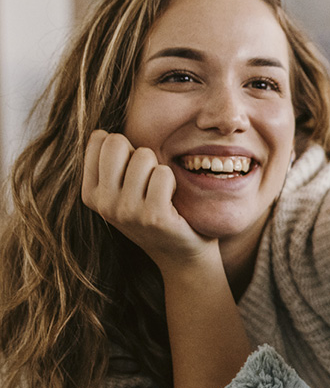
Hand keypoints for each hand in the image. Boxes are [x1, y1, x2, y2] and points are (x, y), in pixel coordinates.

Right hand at [81, 130, 215, 270]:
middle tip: (149, 181)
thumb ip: (110, 163)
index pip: (100, 138)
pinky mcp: (153, 216)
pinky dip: (173, 181)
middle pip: (118, 142)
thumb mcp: (122, 191)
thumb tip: (102, 131)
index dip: (126, 148)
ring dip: (160, 169)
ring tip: (161, 194)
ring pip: (144, 155)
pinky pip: (163, 173)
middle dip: (141, 154)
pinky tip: (172, 202)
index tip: (133, 174)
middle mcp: (103, 203)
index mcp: (90, 193)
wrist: (181, 256)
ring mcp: (126, 211)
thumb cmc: (155, 213)